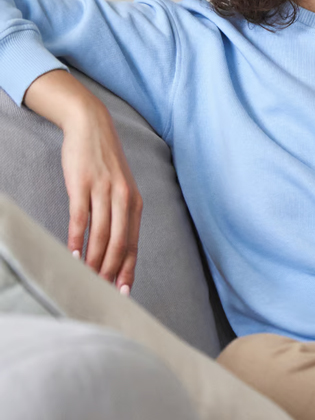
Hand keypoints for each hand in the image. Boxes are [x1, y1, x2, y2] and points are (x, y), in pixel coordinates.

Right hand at [60, 100, 141, 293]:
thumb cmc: (104, 163)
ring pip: (101, 235)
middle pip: (119, 244)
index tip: (123, 292)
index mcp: (136, 203)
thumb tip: (113, 247)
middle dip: (110, 271)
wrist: (92, 127)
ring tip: (85, 278)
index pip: (133, 244)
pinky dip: (76, 239)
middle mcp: (124, 198)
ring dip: (92, 260)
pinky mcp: (83, 184)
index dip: (128, 270)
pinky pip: (80, 218)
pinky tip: (72, 254)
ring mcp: (104, 191)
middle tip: (101, 292)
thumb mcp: (120, 188)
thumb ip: (119, 215)